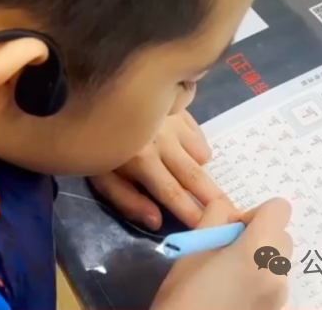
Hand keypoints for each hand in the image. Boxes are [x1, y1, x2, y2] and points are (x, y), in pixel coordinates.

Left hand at [89, 110, 226, 229]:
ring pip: (199, 153)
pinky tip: (191, 153)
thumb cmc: (94, 143)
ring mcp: (172, 121)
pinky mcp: (177, 107)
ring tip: (207, 186)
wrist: (93, 95)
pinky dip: (198, 146)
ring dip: (203, 171)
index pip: (171, 192)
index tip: (205, 226)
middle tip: (229, 211)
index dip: (189, 211)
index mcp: (141, 159)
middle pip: (192, 174)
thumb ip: (127, 199)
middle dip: (210, 196)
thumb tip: (155, 221)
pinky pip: (197, 132)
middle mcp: (162, 141)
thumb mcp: (100, 175)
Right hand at [152, 198, 293, 309]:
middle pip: (282, 237)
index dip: (256, 213)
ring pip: (278, 263)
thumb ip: (215, 218)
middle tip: (227, 253)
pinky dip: (260, 283)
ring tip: (228, 279)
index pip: (280, 209)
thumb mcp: (191, 249)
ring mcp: (281, 297)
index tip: (233, 230)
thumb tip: (230, 211)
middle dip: (259, 237)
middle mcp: (278, 273)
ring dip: (259, 261)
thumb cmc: (184, 296)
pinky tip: (234, 296)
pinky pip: (274, 286)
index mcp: (258, 251)